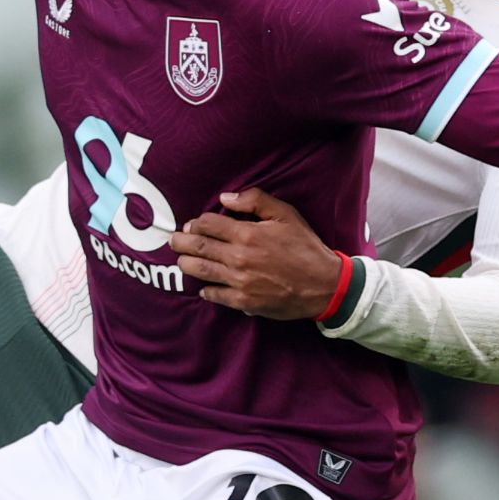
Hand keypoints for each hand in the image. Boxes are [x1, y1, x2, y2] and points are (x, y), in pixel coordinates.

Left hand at [165, 188, 344, 318]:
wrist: (324, 285)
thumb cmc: (306, 247)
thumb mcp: (287, 215)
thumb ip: (256, 201)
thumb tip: (226, 198)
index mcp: (248, 234)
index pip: (208, 224)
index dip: (196, 222)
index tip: (192, 224)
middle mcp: (238, 258)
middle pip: (197, 246)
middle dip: (181, 242)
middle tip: (174, 240)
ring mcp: (239, 281)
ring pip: (200, 271)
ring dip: (186, 264)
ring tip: (181, 260)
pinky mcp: (243, 301)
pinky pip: (215, 295)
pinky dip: (206, 290)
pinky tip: (203, 287)